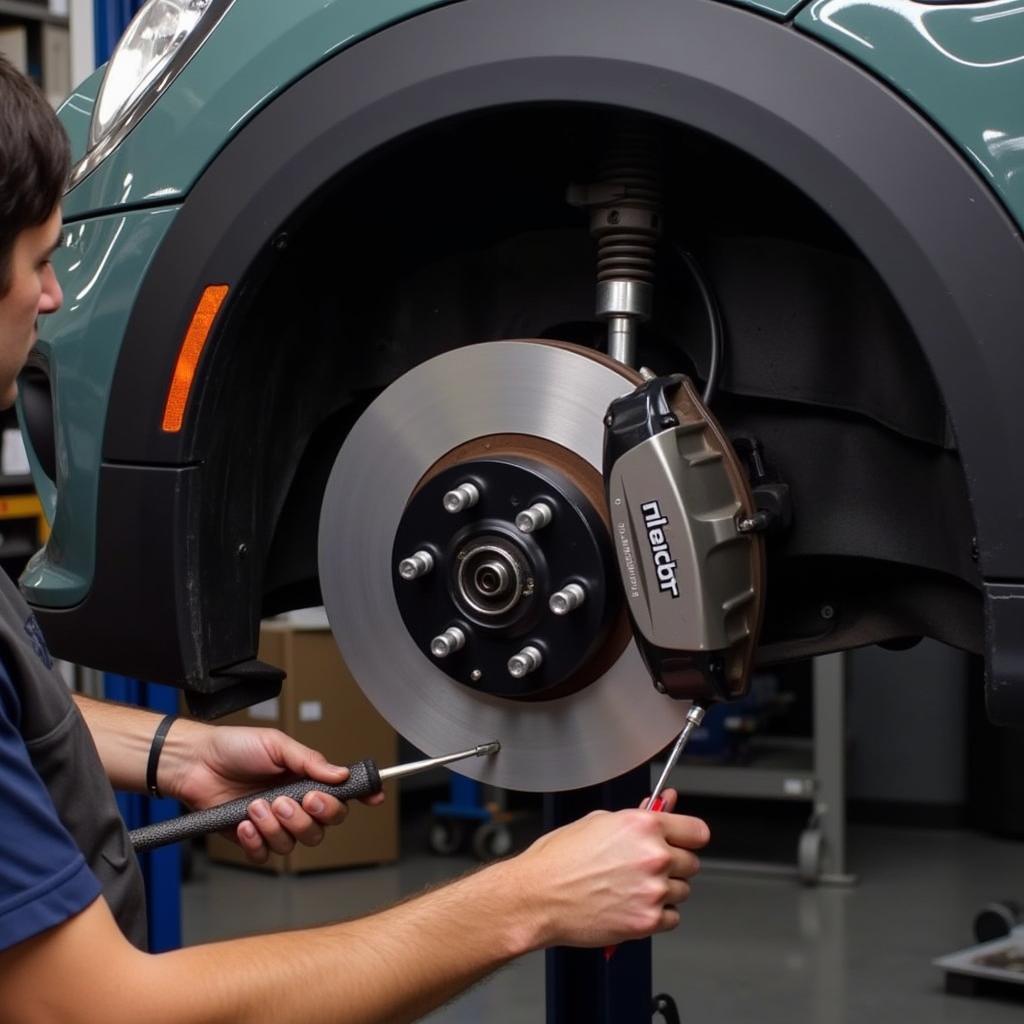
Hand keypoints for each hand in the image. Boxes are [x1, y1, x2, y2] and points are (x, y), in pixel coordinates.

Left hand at [165, 722, 382, 864]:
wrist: (195, 763)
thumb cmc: (234, 747)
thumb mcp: (276, 745)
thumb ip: (310, 761)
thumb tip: (341, 773)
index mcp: (306, 779)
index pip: (341, 794)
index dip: (360, 798)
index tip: (372, 798)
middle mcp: (294, 803)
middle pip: (323, 826)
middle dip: (309, 816)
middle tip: (291, 799)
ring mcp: (273, 823)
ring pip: (295, 842)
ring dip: (277, 826)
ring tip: (256, 805)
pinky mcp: (250, 838)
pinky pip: (265, 854)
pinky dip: (256, 840)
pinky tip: (243, 821)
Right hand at [505, 789, 707, 948]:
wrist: (538, 896)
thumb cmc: (559, 859)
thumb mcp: (598, 821)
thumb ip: (637, 818)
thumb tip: (663, 807)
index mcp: (643, 826)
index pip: (697, 831)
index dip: (689, 836)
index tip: (684, 841)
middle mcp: (654, 856)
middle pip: (692, 863)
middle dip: (674, 864)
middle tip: (647, 866)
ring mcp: (653, 891)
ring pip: (683, 891)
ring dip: (665, 890)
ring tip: (632, 887)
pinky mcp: (647, 921)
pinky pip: (672, 918)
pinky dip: (657, 915)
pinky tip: (633, 905)